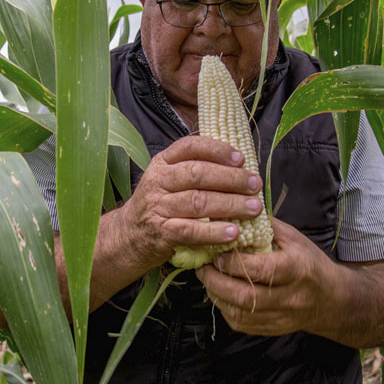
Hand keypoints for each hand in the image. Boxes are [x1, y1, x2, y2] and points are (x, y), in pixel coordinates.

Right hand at [119, 136, 265, 266]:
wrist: (129, 236)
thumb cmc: (160, 205)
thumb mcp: (169, 180)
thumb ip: (195, 170)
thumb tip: (239, 165)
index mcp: (162, 162)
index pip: (190, 147)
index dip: (217, 150)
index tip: (241, 158)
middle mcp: (158, 180)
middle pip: (198, 174)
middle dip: (231, 178)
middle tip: (255, 184)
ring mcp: (157, 206)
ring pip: (197, 201)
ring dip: (230, 204)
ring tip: (253, 208)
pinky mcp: (160, 232)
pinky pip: (191, 230)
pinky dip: (214, 231)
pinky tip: (233, 232)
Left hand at [195, 219, 332, 335]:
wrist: (329, 299)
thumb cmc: (308, 262)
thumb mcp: (293, 238)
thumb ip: (263, 227)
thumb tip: (232, 213)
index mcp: (297, 269)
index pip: (261, 270)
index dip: (234, 263)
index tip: (217, 252)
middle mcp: (290, 297)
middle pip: (246, 296)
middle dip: (217, 281)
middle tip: (203, 266)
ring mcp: (280, 317)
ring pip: (239, 313)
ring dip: (216, 295)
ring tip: (207, 277)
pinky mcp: (270, 329)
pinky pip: (240, 323)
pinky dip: (224, 307)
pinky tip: (219, 292)